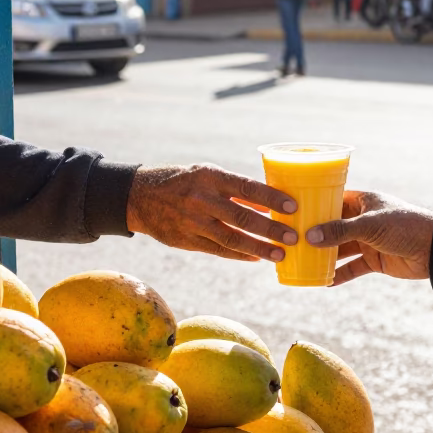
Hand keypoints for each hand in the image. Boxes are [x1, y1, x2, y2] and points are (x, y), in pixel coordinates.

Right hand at [126, 165, 297, 261]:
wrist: (140, 197)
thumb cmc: (182, 182)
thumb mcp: (205, 174)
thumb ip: (233, 188)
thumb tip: (267, 203)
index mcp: (210, 177)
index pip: (246, 187)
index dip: (271, 198)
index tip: (292, 206)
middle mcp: (201, 199)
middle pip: (243, 217)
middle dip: (270, 229)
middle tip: (292, 237)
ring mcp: (193, 222)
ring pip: (232, 239)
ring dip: (259, 248)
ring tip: (279, 254)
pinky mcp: (187, 240)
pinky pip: (218, 250)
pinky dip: (239, 254)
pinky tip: (256, 258)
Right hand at [305, 191, 432, 284]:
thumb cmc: (404, 226)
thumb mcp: (369, 225)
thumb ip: (340, 231)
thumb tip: (310, 236)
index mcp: (363, 202)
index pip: (334, 200)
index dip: (315, 206)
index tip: (294, 212)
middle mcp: (363, 220)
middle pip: (334, 226)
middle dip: (315, 234)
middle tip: (292, 240)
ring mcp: (368, 241)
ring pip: (341, 248)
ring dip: (324, 256)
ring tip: (302, 262)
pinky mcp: (375, 260)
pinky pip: (353, 268)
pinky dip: (340, 274)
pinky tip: (324, 282)